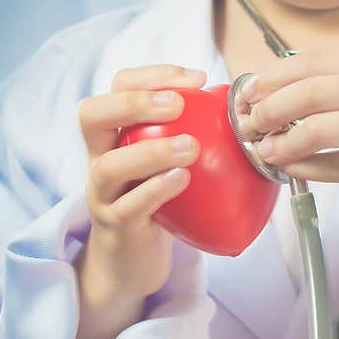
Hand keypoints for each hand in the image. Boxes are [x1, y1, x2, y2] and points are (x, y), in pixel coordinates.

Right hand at [73, 64, 205, 338]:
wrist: (132, 263)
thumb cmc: (160, 205)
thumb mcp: (169, 165)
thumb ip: (192, 136)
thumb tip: (246, 113)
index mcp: (114, 135)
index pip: (117, 87)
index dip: (152, 75)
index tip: (196, 78)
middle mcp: (99, 159)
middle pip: (92, 115)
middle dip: (134, 102)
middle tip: (178, 103)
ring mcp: (102, 195)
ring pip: (110, 166)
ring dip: (151, 151)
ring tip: (189, 146)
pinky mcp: (115, 228)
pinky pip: (130, 207)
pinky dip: (156, 191)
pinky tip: (182, 180)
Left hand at [239, 47, 338, 212]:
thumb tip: (284, 89)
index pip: (312, 62)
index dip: (272, 77)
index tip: (249, 92)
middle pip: (309, 92)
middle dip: (269, 108)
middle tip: (248, 123)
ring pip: (318, 128)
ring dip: (281, 141)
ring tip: (264, 150)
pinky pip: (335, 166)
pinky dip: (305, 168)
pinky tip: (290, 168)